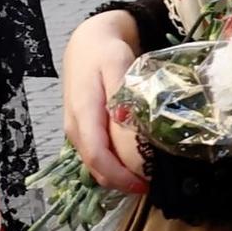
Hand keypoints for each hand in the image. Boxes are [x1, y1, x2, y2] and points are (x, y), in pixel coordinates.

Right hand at [62, 10, 146, 192]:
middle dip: (122, 182)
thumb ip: (121, 89)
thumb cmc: (105, 52)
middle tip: (154, 185)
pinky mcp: (84, 129)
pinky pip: (97, 154)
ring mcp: (78, 130)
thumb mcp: (117, 62)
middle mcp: (77, 128)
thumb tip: (123, 118)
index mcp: (84, 113)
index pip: (97, 154)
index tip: (144, 184)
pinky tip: (136, 163)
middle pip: (95, 166)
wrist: (88, 44)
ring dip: (118, 176)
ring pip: (95, 164)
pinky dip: (114, 164)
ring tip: (149, 178)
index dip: (119, 175)